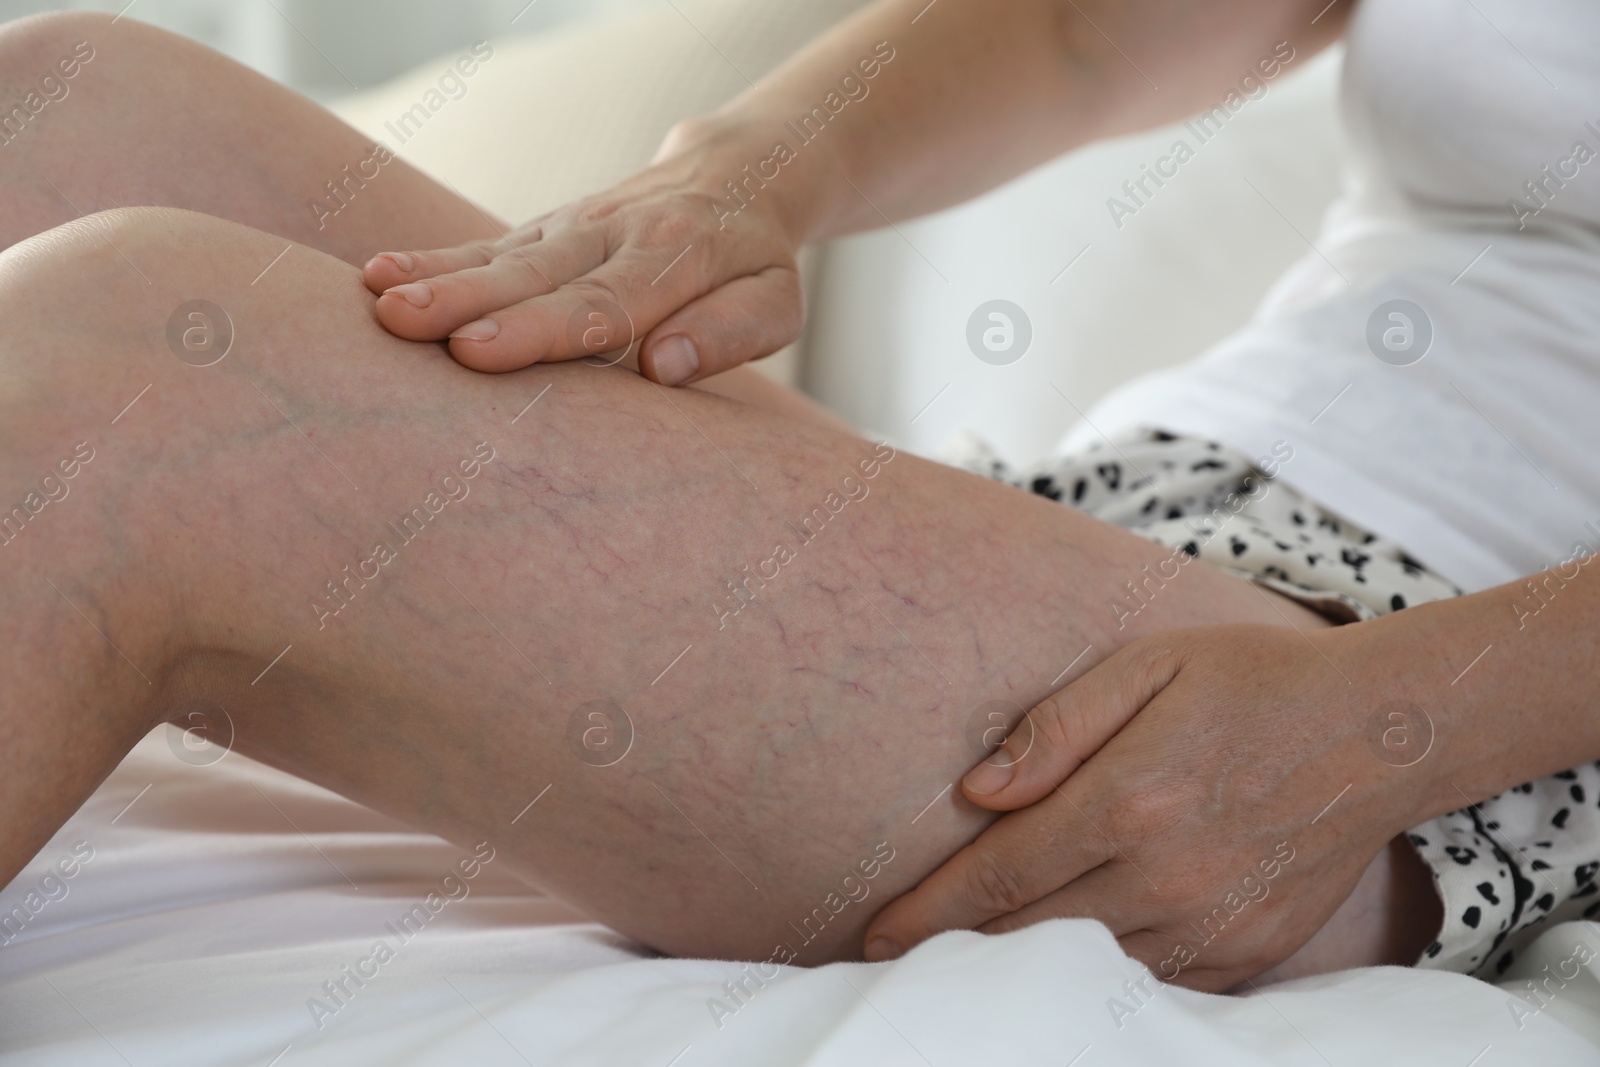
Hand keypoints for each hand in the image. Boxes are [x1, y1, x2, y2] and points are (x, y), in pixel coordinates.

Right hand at [363, 117, 807, 383]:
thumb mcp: (777, 302)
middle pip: (535, 275)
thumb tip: (666, 366)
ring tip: (375, 299)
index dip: (538, 329)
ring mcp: (571, 227)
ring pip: (501, 255)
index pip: (602, 304)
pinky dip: (432, 257)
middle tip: (402, 322)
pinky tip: (375, 272)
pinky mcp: (544, 229)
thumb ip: (730, 331)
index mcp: (676, 257)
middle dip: (465, 300)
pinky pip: (486, 245)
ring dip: (435, 277)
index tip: (476, 352)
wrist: (737, 174)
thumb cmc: (754, 262)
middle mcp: (613, 234)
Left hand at [864, 623, 1430, 991]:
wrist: (1378, 730)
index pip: (1001, 875)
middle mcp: (1166, 873)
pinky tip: (1060, 970)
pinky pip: (1154, 982)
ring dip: (1018, 974)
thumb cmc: (1250, 682)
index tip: (877, 933)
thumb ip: (1056, 728)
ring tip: (962, 970)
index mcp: (1129, 800)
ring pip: (1086, 970)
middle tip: (896, 959)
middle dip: (954, 952)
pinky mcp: (1250, 950)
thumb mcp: (1147, 667)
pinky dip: (1099, 979)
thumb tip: (977, 791)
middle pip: (1029, 935)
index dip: (930, 911)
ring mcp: (1212, 922)